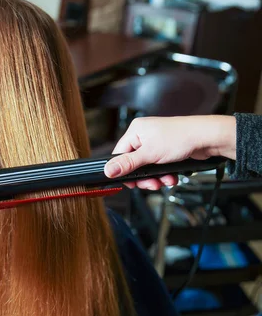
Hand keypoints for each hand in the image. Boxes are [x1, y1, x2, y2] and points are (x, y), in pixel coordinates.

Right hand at [105, 115, 235, 189]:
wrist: (207, 138)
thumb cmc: (181, 137)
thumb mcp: (149, 154)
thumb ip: (128, 164)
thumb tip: (108, 170)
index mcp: (136, 131)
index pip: (120, 154)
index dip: (124, 170)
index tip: (130, 182)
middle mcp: (145, 135)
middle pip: (134, 164)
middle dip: (144, 177)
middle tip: (150, 184)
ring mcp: (156, 143)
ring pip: (147, 168)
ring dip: (156, 178)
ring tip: (165, 180)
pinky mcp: (167, 151)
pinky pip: (159, 167)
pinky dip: (164, 175)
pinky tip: (171, 177)